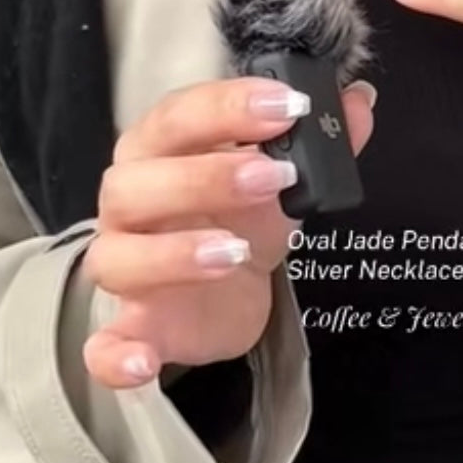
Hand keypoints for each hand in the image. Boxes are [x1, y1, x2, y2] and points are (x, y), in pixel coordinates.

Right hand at [82, 77, 375, 389]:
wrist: (221, 293)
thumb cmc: (237, 217)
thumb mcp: (282, 180)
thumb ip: (320, 144)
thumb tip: (359, 102)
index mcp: (160, 151)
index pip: (177, 116)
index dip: (228, 107)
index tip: (287, 106)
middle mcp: (129, 205)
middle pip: (134, 184)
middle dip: (205, 177)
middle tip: (273, 177)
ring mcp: (125, 268)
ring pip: (118, 258)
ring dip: (174, 254)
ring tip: (235, 252)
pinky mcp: (133, 329)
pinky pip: (103, 346)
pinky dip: (114, 354)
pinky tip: (141, 360)